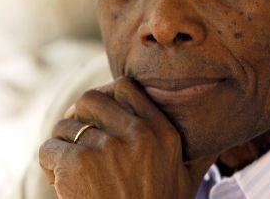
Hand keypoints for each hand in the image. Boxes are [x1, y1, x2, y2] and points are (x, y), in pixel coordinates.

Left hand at [39, 77, 214, 198]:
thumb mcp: (186, 177)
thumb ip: (198, 147)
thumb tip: (220, 122)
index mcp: (162, 132)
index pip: (124, 87)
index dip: (105, 98)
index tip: (98, 117)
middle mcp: (138, 135)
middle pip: (89, 100)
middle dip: (78, 118)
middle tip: (77, 140)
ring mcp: (107, 147)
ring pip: (65, 125)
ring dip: (62, 144)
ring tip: (71, 169)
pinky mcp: (78, 163)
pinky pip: (48, 148)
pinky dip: (49, 163)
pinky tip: (60, 181)